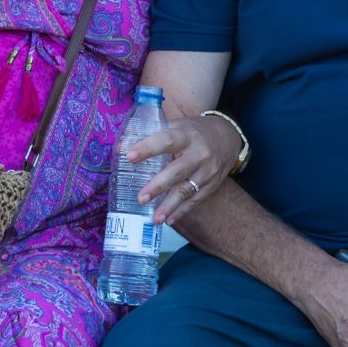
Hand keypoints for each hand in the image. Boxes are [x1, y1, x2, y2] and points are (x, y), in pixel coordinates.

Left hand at [126, 115, 242, 225]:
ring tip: (155, 219)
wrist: (228, 138)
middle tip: (140, 198)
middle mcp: (198, 153)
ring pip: (187, 190)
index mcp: (186, 135)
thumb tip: (120, 148)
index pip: (166, 140)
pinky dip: (181, 211)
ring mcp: (207, 171)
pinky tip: (169, 220)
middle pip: (177, 171)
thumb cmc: (195, 131)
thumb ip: (153, 134)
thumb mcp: (178, 125)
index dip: (148, 148)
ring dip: (170, 206)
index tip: (129, 156)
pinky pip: (195, 200)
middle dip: (158, 185)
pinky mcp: (211, 184)